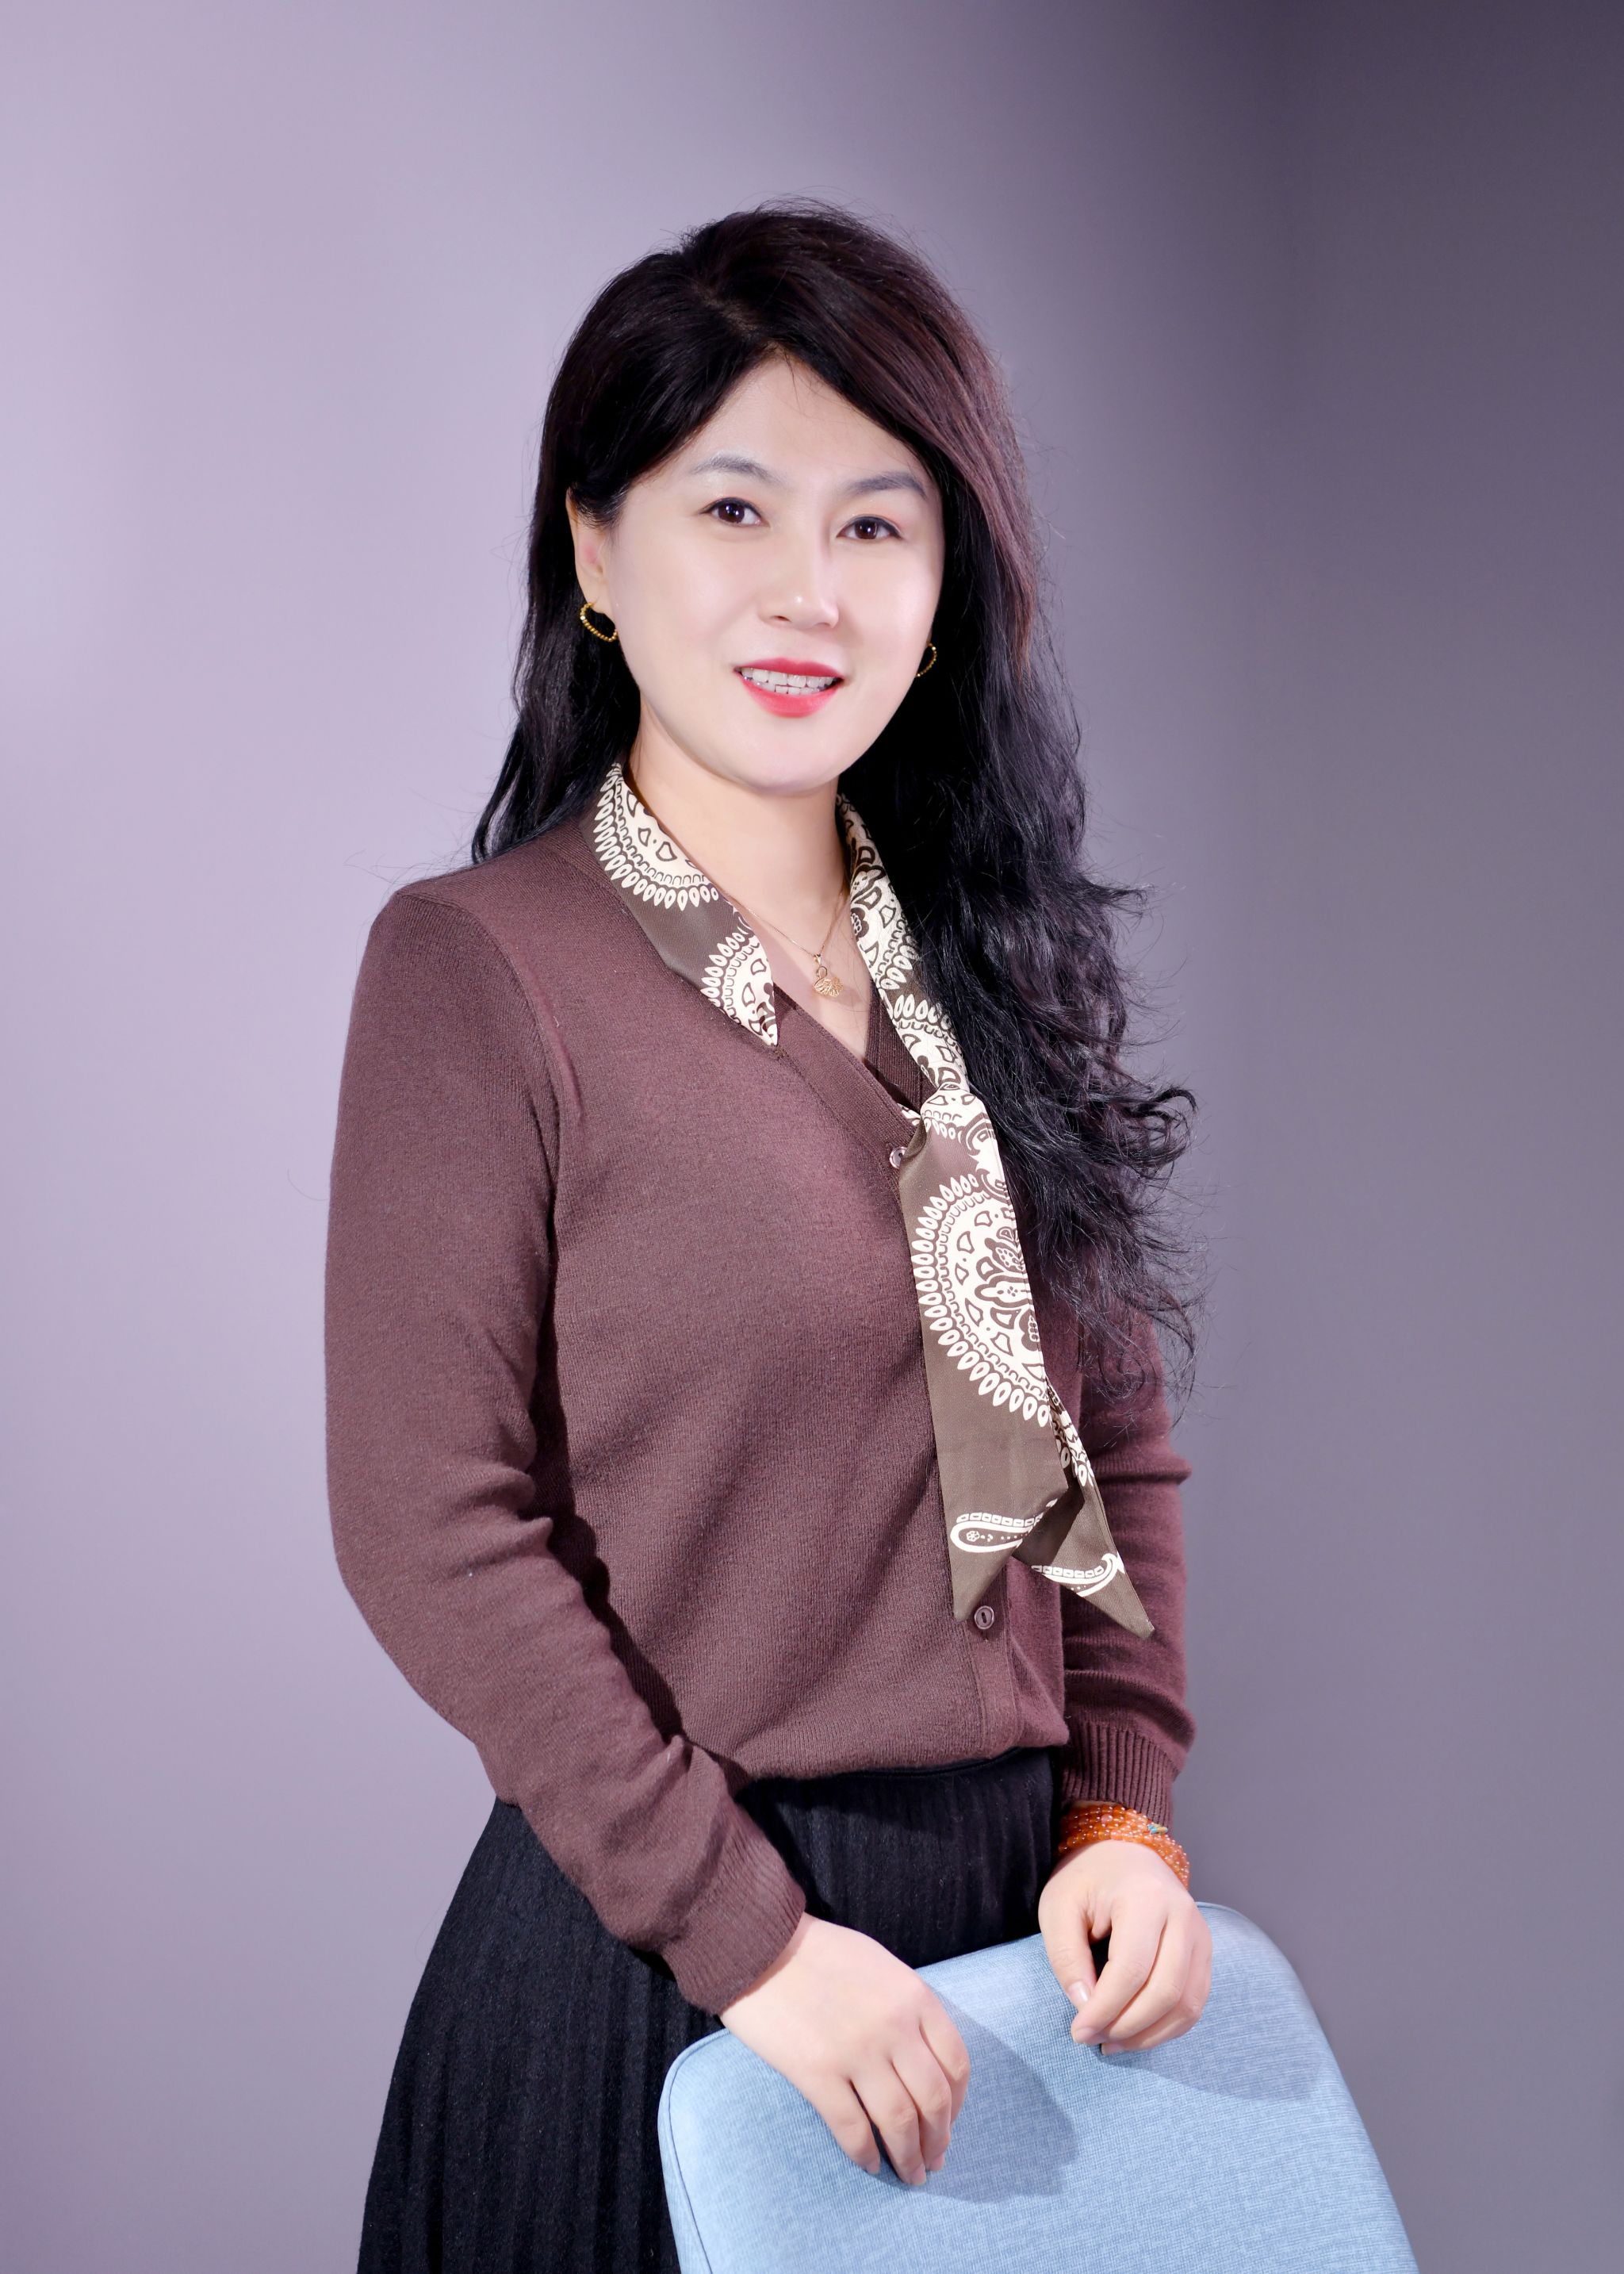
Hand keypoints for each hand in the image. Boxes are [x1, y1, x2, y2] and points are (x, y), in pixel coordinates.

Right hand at [717, 1912, 969, 2184]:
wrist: (759, 1944)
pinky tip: (869, 2164)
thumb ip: (907, 2006)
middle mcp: (893, 2026)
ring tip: (910, 2174)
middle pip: (933, 2099)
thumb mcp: (880, 1965)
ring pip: (899, 2121)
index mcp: (913, 1996)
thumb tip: (922, 2059)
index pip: (956, 2063)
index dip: (959, 2102)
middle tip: (934, 2160)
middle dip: (938, 2138)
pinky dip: (865, 2154)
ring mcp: (856, 2052)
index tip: (950, 2121)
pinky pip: (852, 2128)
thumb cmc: (819, 1952)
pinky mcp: (817, 2073)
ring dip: (909, 2157)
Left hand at [1038, 1836, 1210, 2051]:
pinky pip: (1194, 2002)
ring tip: (1111, 2042)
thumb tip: (1086, 2009)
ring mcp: (1199, 1934)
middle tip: (1093, 2039)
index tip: (1078, 2031)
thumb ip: (1066, 1958)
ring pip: (1186, 2004)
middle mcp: (1182, 1915)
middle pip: (1165, 1992)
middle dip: (1127, 2026)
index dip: (1105, 2009)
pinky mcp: (1204, 1952)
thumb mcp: (1058, 1909)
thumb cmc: (1086, 1880)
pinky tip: (1135, 2033)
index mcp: (1145, 1897)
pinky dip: (1167, 2027)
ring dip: (1149, 2034)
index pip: (1131, 1970)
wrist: (1122, 1852)